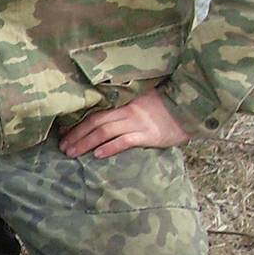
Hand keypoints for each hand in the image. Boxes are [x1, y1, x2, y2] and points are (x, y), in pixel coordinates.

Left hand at [60, 90, 189, 158]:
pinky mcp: (149, 135)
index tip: (63, 133)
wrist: (190, 109)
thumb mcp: (142, 99)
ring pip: (105, 132)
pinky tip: (97, 155)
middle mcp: (128, 111)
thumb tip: (100, 117)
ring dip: (86, 143)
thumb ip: (123, 105)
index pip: (95, 112)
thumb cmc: (165, 106)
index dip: (77, 123)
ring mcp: (138, 122)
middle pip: (96, 123)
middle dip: (76, 136)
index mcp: (124, 101)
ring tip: (72, 153)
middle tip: (63, 148)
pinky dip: (109, 148)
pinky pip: (125, 141)